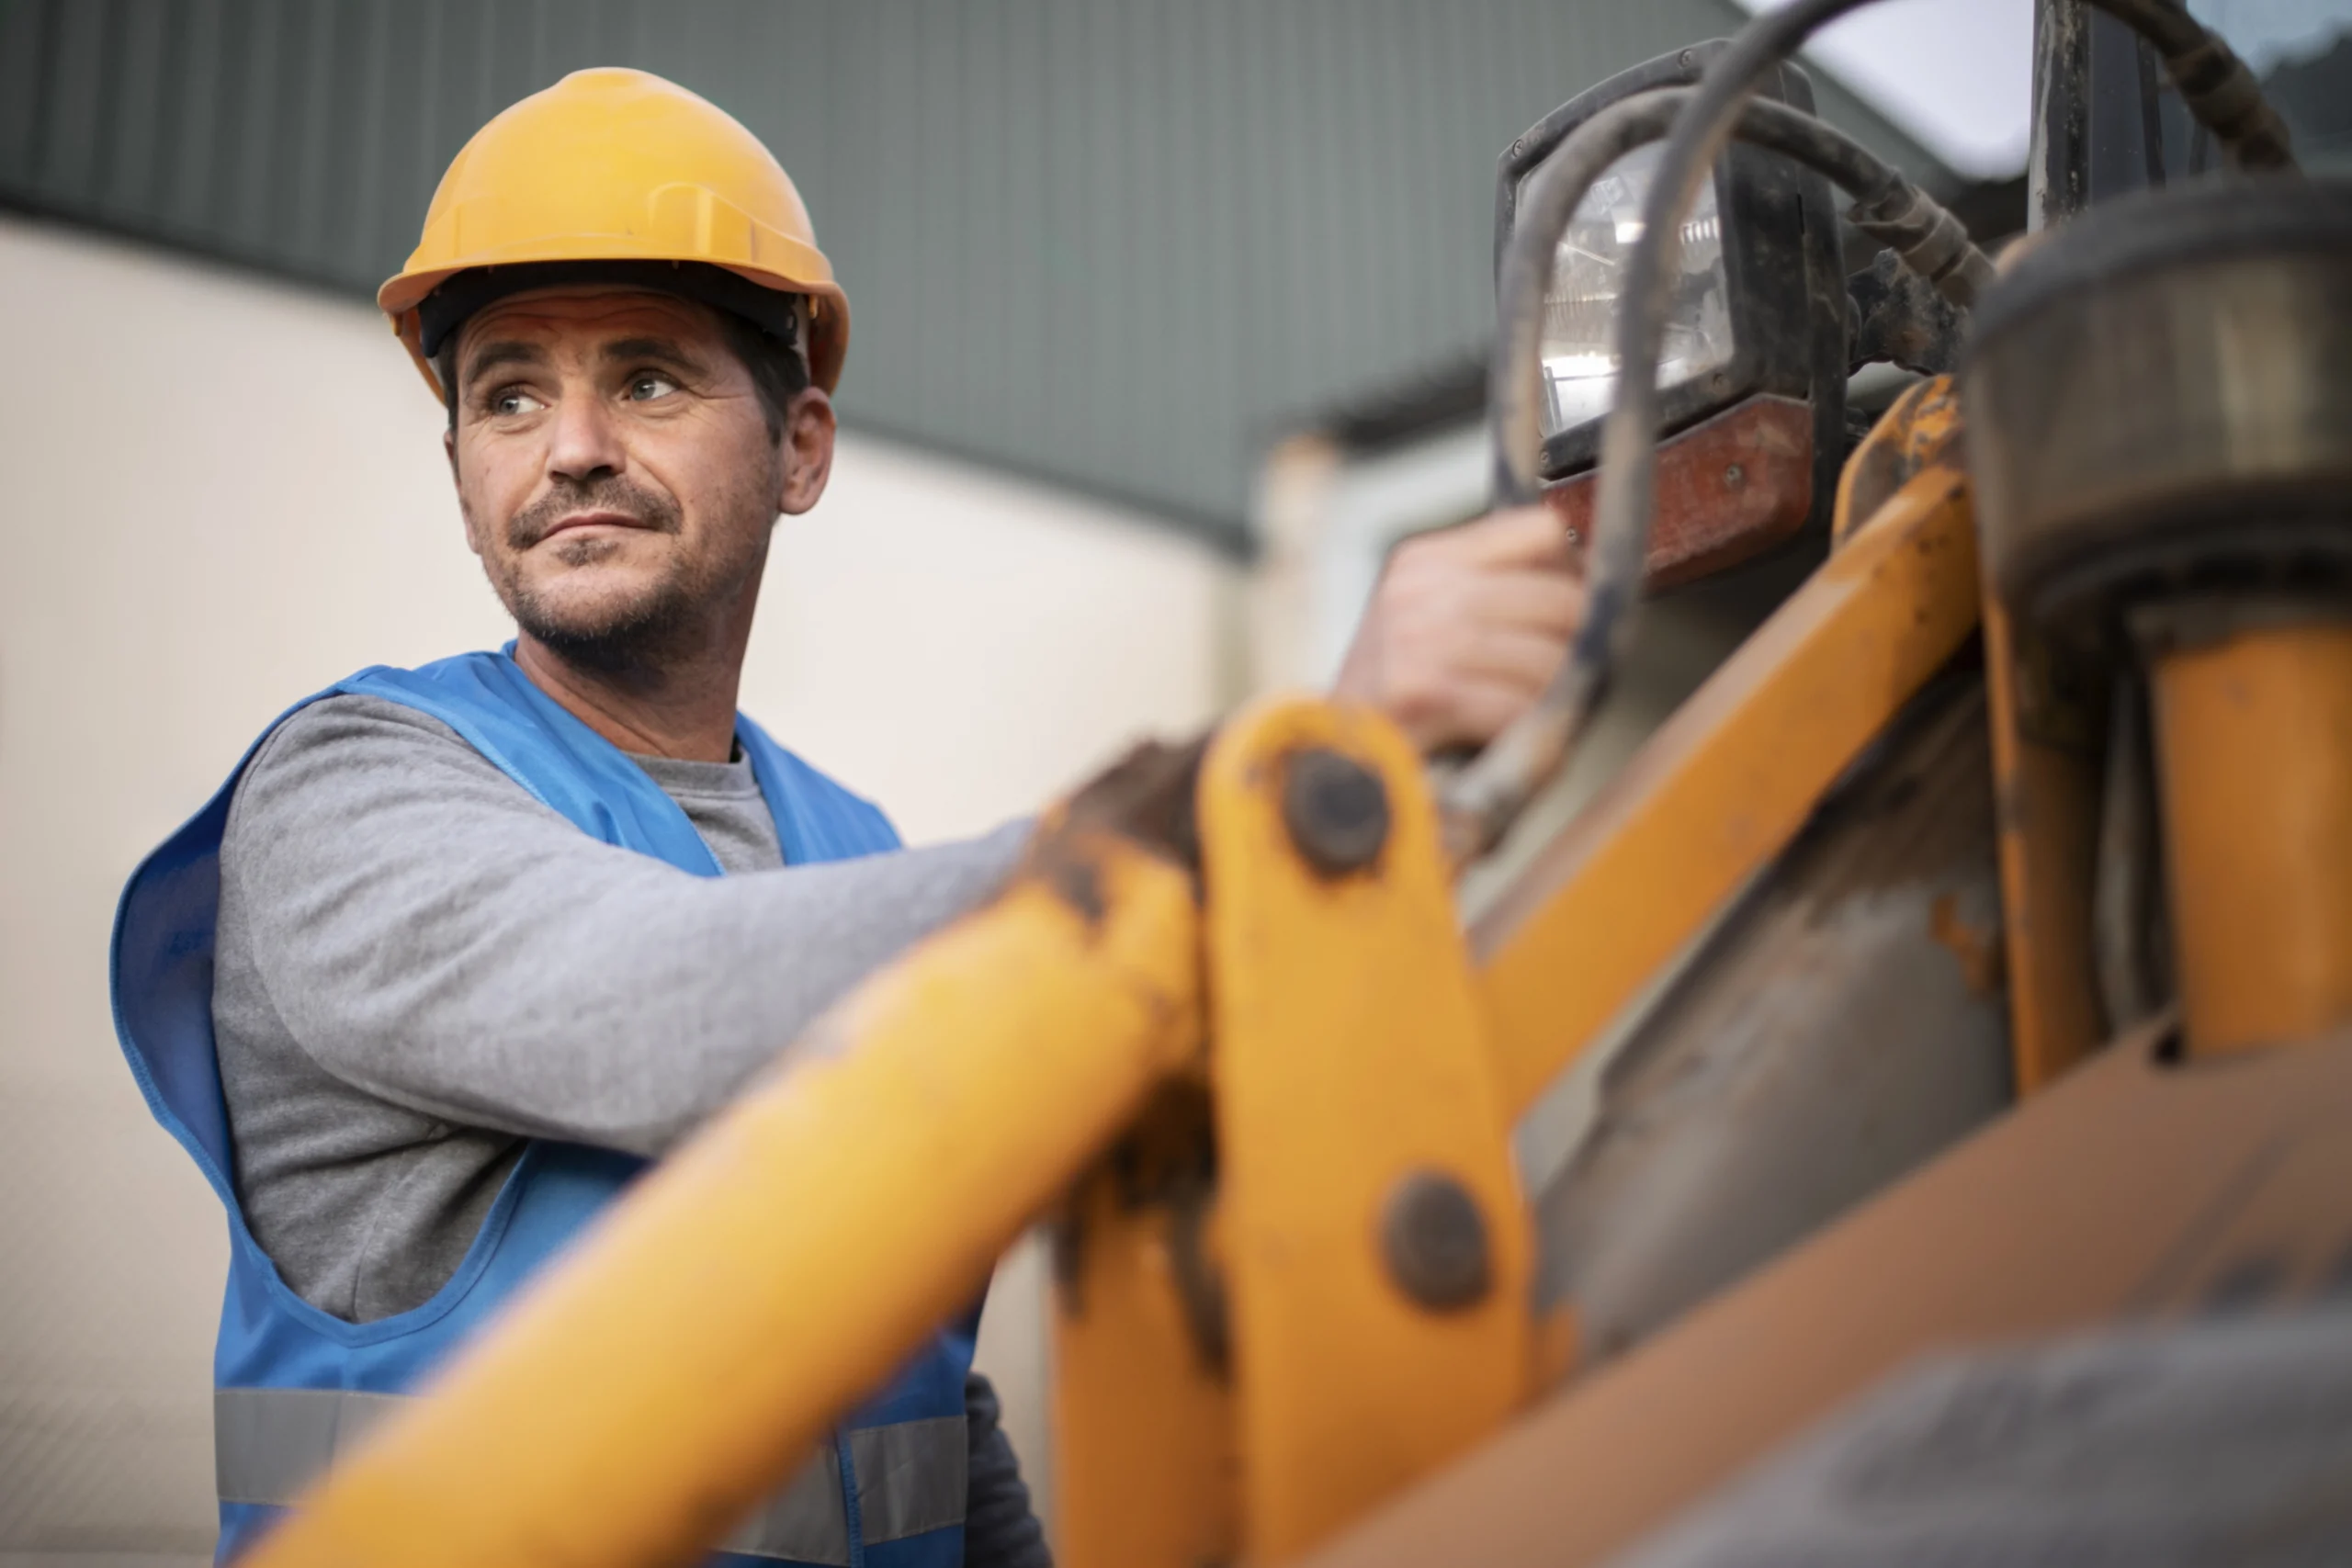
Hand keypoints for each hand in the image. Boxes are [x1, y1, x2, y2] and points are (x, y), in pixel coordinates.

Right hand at [1332, 507, 1585, 753]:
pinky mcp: (1423, 693)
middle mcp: (1420, 588)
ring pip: (1548, 656)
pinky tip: (1512, 743)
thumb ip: (1491, 599)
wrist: (1328, 773)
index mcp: (1423, 560)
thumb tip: (1585, 588)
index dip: (1573, 576)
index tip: (1572, 618)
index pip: (1540, 531)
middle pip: (1557, 596)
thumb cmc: (1391, 711)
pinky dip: (1532, 732)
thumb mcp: (1426, 629)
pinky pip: (1520, 705)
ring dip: (1557, 699)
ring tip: (1539, 719)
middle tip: (1570, 682)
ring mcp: (1419, 638)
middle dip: (1579, 647)